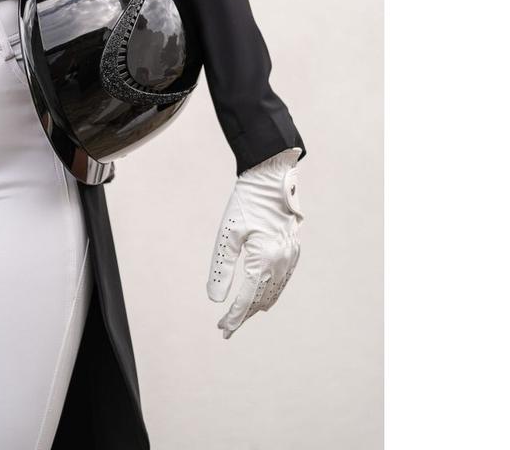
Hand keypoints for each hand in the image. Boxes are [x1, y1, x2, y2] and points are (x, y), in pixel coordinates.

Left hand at [207, 148, 303, 338]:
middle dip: (243, 315)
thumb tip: (215, 299)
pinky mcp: (294, 252)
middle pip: (261, 300)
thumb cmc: (245, 204)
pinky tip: (259, 296)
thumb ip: (222, 269)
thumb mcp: (227, 235)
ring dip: (256, 305)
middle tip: (225, 327)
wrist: (271, 180)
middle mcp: (281, 262)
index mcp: (264, 259)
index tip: (222, 329)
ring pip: (273, 293)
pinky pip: (282, 281)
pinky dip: (269, 293)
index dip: (234, 316)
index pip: (247, 299)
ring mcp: (291, 258)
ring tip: (239, 315)